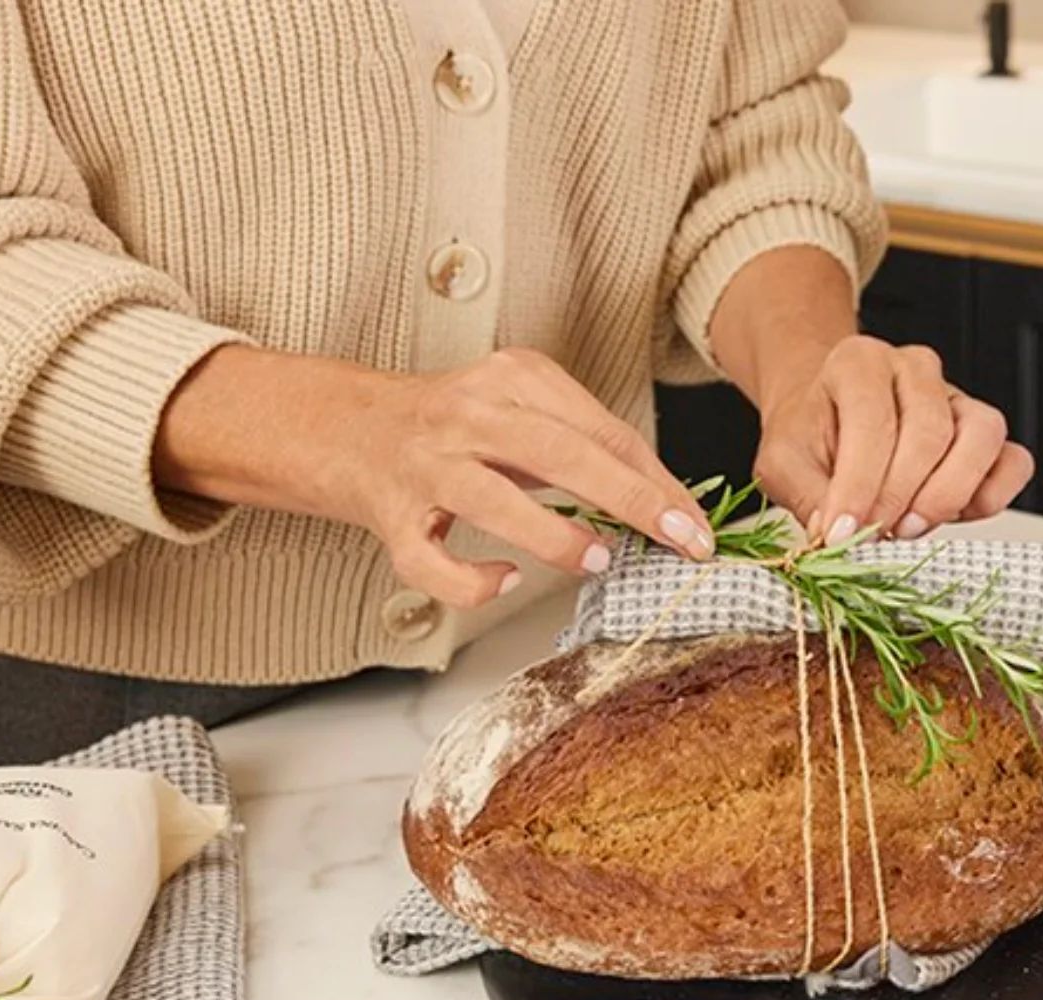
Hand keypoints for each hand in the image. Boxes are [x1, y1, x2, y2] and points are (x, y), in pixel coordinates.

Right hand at [155, 346, 714, 608]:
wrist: (344, 425)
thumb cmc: (454, 428)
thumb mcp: (521, 411)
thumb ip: (583, 446)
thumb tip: (664, 501)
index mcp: (514, 378)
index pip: (603, 429)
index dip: (658, 481)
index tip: (697, 523)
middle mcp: (470, 412)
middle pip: (563, 451)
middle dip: (634, 499)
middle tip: (683, 540)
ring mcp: (426, 461)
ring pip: (495, 499)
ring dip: (555, 534)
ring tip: (598, 560)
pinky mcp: (389, 511)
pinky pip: (431, 559)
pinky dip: (471, 579)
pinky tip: (503, 580)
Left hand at [752, 335, 1033, 545]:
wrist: (827, 420)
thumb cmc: (810, 435)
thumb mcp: (783, 464)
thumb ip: (806, 496)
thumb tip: (836, 535)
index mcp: (859, 362)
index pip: (872, 422)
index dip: (858, 486)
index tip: (842, 533)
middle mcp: (915, 370)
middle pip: (929, 432)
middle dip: (899, 497)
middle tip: (873, 535)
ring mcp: (958, 398)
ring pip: (981, 438)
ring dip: (947, 494)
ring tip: (909, 527)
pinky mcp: (986, 434)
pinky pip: (1014, 462)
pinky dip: (991, 497)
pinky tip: (952, 515)